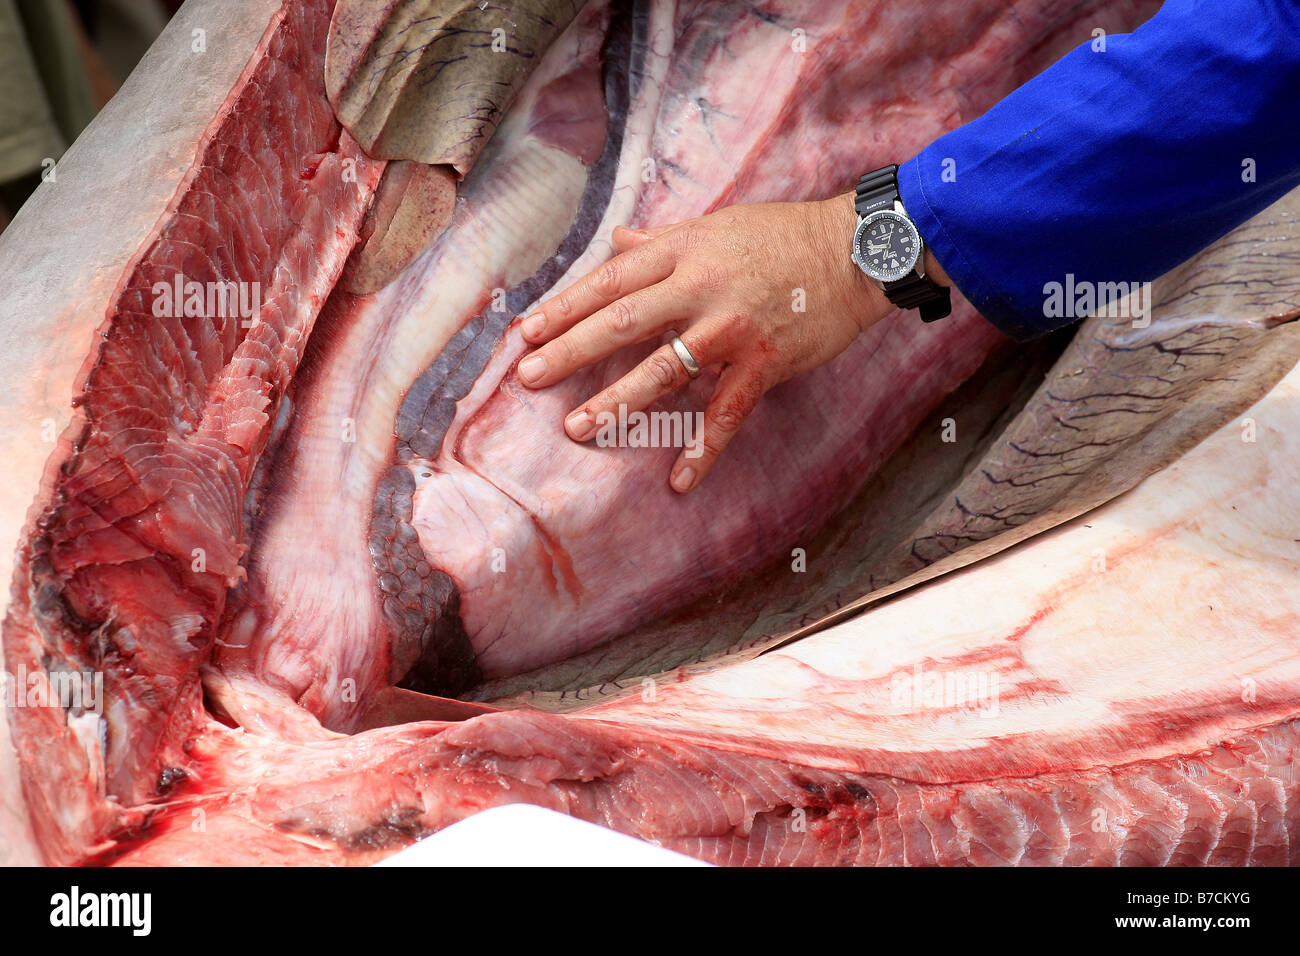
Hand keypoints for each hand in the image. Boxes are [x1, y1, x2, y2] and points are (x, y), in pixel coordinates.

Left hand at [515, 192, 937, 491]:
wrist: (857, 249)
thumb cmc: (784, 235)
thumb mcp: (717, 225)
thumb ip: (662, 240)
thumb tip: (616, 243)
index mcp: (684, 251)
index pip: (611, 280)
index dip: (566, 305)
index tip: (527, 330)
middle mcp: (701, 287)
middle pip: (623, 321)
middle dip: (571, 350)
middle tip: (528, 377)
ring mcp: (732, 328)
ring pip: (665, 368)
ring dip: (618, 400)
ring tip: (577, 427)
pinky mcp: (765, 361)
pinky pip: (727, 412)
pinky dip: (704, 448)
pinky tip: (678, 480)